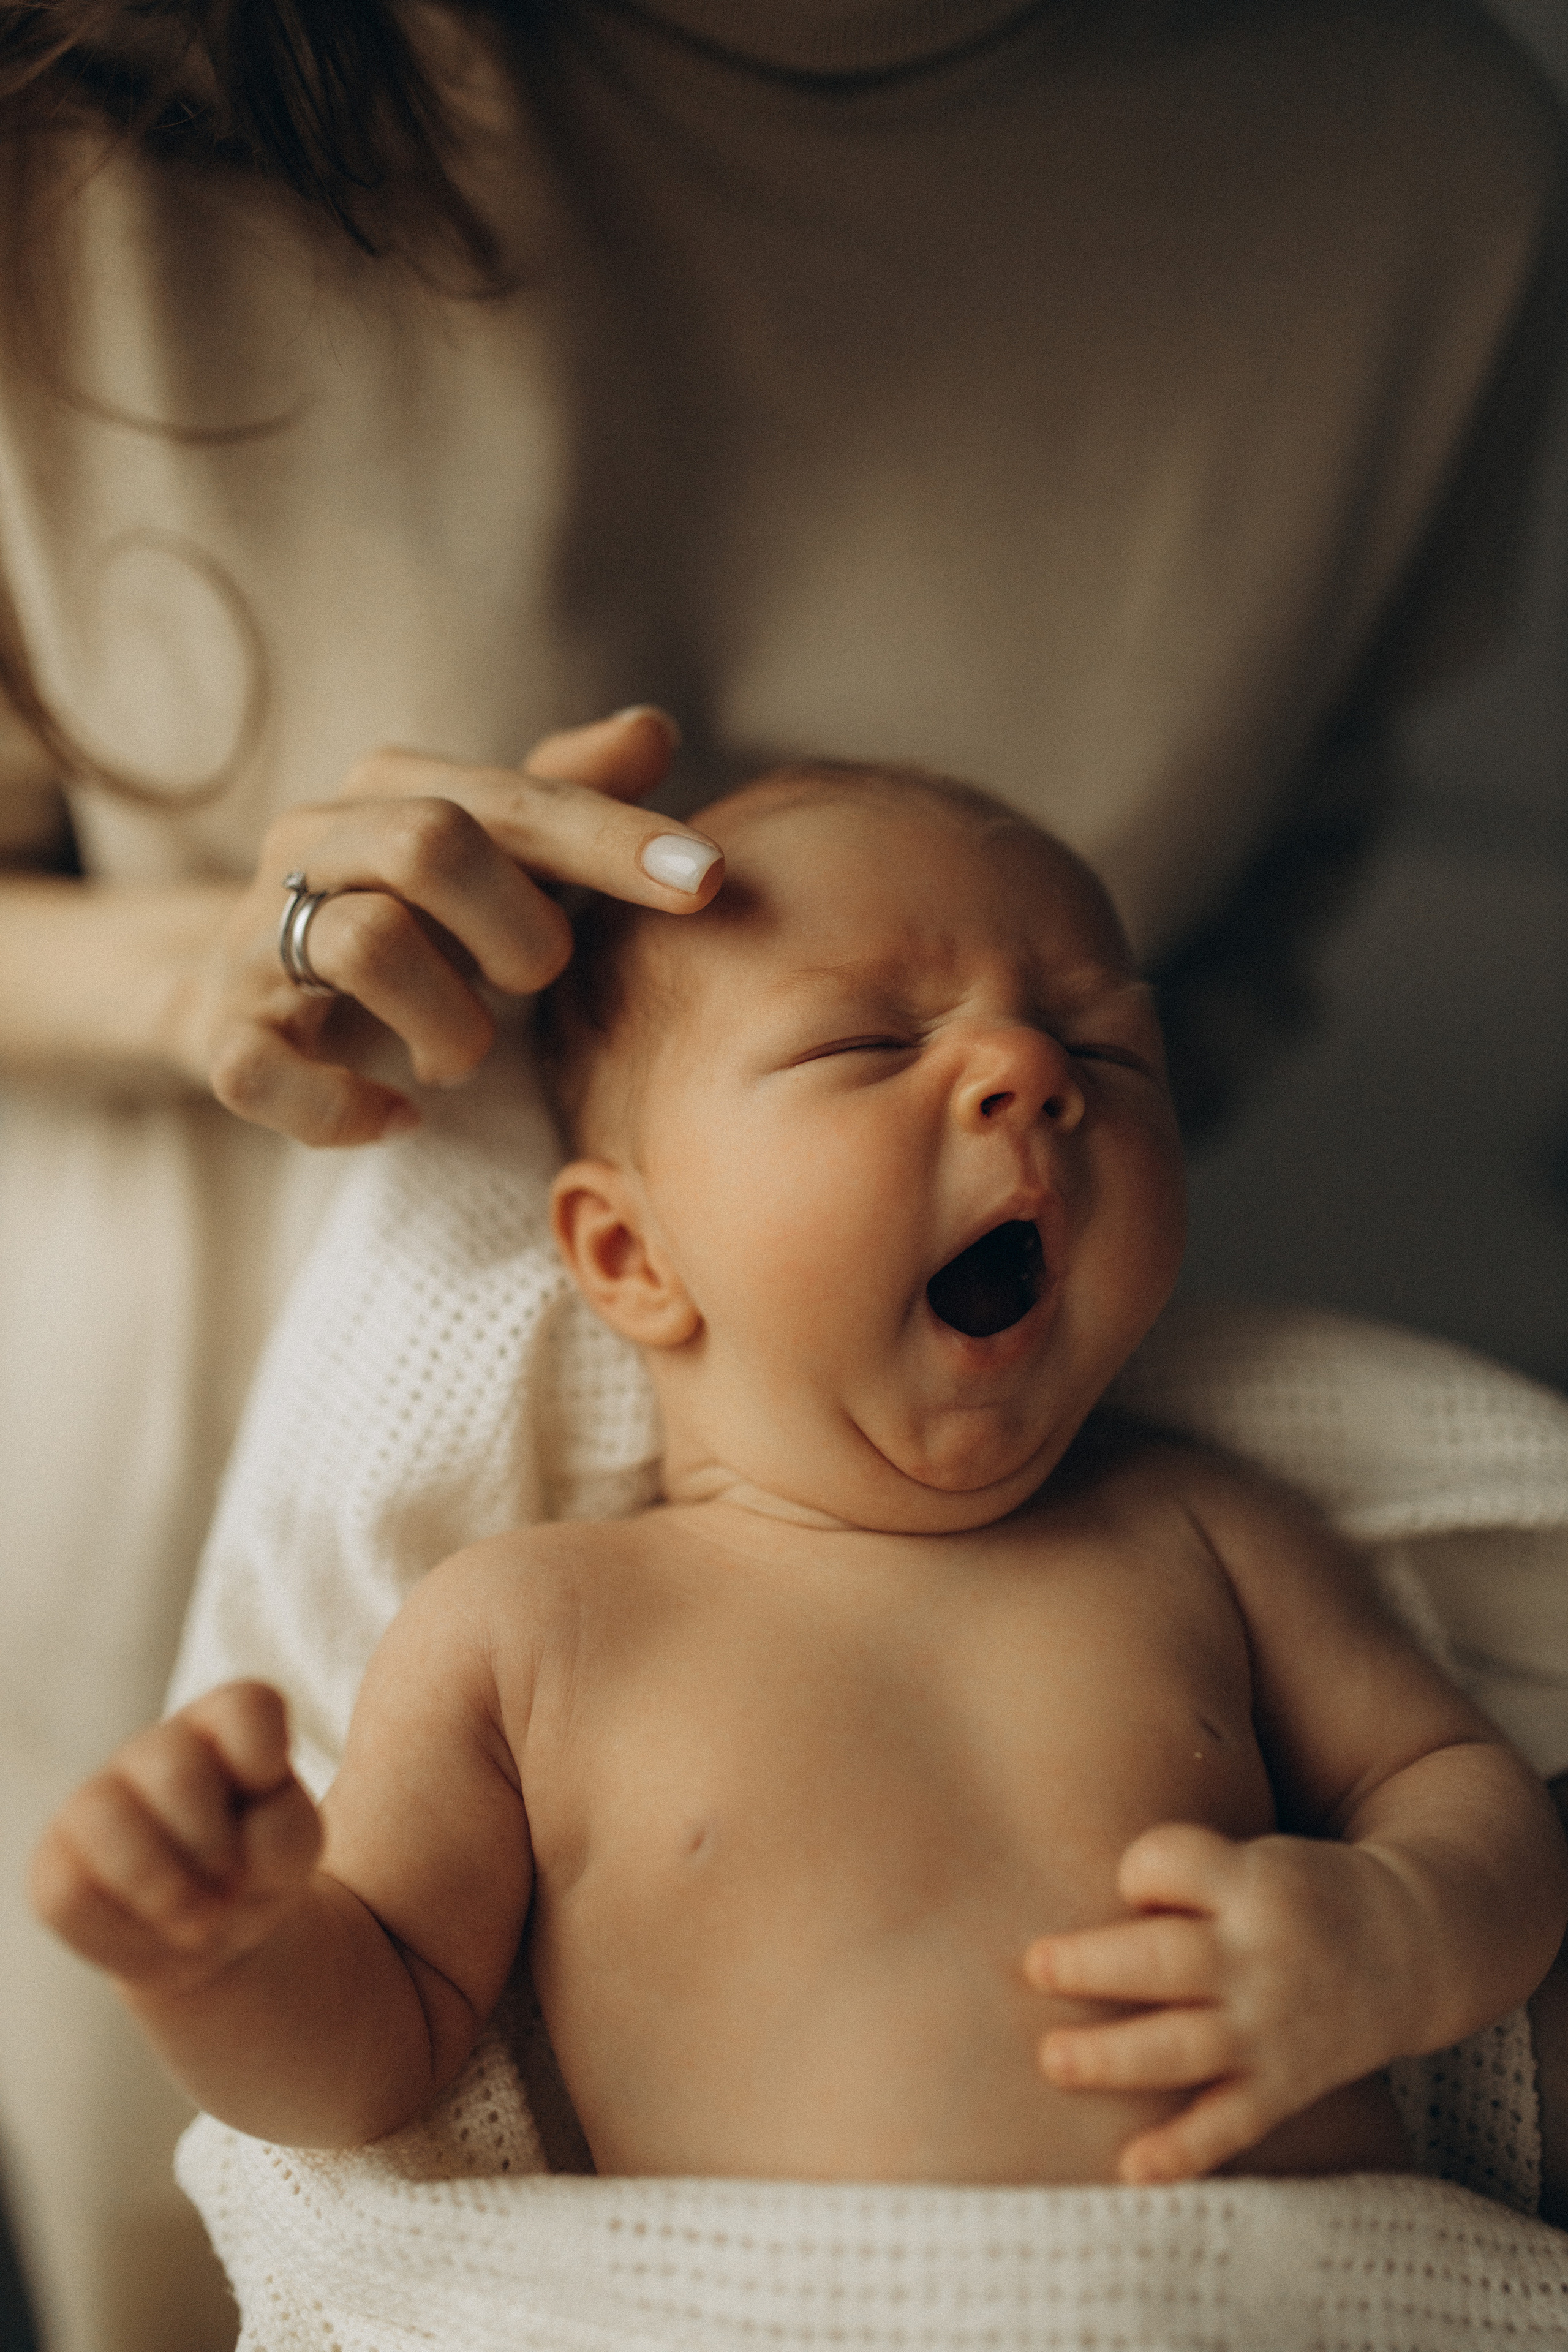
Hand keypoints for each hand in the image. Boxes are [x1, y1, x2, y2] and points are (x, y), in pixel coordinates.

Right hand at [28, 1683, 320, 1996]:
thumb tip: (245, 1834)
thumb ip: (283, 1831)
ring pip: (103, 1817)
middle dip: (212, 1846)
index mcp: (225, 1724)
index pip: (247, 1706)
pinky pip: (69, 1893)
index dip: (265, 1758)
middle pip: (176, 1769)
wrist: (217, 1937)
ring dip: (164, 1888)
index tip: (270, 1799)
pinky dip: (123, 1932)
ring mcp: (97, 1799)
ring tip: (199, 1923)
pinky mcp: (55, 1862)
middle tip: (233, 1889)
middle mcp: (156, 1748)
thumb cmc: (260, 1871)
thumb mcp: (295, 1848)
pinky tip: (152, 1933)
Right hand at [180, 706, 723, 1144]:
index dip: (613, 840)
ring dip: (450, 1024)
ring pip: (366, 945)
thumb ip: (566, 796)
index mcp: (390, 790)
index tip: (707, 882)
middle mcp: (314, 843)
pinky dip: (349, 1107)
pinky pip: (268, 1071)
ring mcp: (257, 938)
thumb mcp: (492, 855)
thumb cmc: (406, 916)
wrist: (243, 990)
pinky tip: (402, 1115)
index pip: (517, 797)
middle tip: (535, 982)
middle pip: (430, 843)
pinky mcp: (223, 1033)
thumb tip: (651, 728)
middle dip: (519, 930)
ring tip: (464, 1056)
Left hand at [1024, 1823, 1422, 2182]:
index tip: (1131, 1881)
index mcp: (1255, 1883)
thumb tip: (1082, 1912)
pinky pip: (1229, 2124)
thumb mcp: (1253, 1855)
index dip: (1138, 1868)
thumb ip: (1182, 1876)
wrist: (1411, 1945)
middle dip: (1095, 1965)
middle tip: (1035, 1965)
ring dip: (1114, 2057)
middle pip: (1166, 1960)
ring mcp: (1273, 2028)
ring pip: (1183, 2046)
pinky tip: (1132, 2168)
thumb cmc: (1298, 1890)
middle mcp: (1261, 1957)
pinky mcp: (1285, 2085)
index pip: (1169, 1863)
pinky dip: (1183, 2150)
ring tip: (1052, 2059)